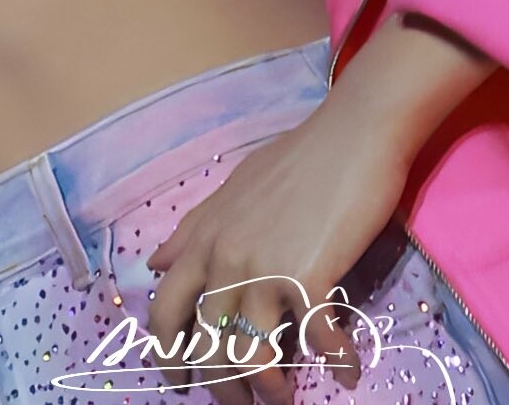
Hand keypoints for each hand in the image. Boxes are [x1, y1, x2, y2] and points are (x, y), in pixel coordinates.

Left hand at [140, 97, 412, 404]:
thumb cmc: (299, 155)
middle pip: (208, 344)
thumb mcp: (234, 187)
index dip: (167, 354)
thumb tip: (154, 262)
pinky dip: (336, 359)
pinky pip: (317, 338)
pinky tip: (348, 368)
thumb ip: (194, 228)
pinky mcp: (309, 275)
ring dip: (269, 389)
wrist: (353, 132)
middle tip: (241, 404)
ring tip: (285, 398)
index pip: (165, 309)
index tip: (181, 381)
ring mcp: (265, 267)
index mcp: (205, 237)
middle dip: (222, 387)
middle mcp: (226, 257)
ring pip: (251, 354)